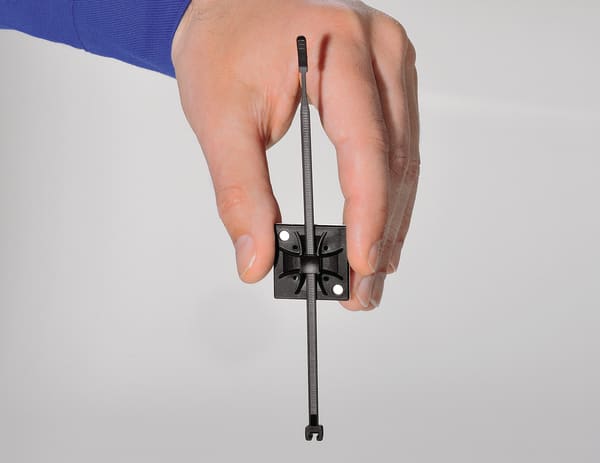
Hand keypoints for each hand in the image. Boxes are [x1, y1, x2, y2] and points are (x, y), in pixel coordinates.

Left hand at [171, 0, 419, 309]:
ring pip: (405, 158)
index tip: (359, 263)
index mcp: (339, 48)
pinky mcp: (388, 80)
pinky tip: (381, 227)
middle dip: (380, 232)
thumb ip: (239, 192)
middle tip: (363, 288)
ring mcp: (390, 63)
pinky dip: (387, 192)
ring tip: (373, 271)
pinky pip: (399, 144)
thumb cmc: (223, 43)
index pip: (367, 145)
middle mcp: (380, 51)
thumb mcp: (218, 118)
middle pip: (395, 160)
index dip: (367, 213)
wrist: (231, 1)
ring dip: (390, 220)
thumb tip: (256, 258)